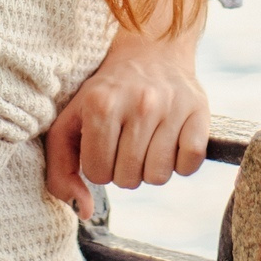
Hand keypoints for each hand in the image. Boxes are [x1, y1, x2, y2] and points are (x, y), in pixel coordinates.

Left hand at [45, 22, 208, 214]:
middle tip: (126, 142)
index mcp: (100, 103)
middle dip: (124, 169)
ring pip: (158, 177)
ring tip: (148, 140)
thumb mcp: (71, 121)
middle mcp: (138, 103)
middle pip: (128, 179)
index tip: (104, 144)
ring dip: (151, 168)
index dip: (99, 166)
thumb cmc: (105, 94)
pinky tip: (171, 140)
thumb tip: (82, 211)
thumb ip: (61, 169)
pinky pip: (189, 165)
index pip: (97, 173)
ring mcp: (171, 106)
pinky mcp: (199, 111)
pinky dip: (180, 162)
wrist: (151, 49)